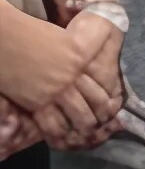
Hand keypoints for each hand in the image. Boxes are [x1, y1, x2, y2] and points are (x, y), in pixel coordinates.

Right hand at [0, 9, 123, 145]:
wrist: (4, 39)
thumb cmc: (28, 32)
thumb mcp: (60, 38)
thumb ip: (75, 51)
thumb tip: (84, 61)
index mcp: (80, 56)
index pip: (103, 80)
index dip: (108, 95)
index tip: (110, 104)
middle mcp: (73, 76)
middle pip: (98, 102)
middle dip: (101, 114)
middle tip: (99, 121)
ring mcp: (56, 91)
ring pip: (81, 117)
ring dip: (84, 126)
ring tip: (84, 131)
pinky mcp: (37, 103)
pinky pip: (54, 125)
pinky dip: (59, 133)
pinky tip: (61, 136)